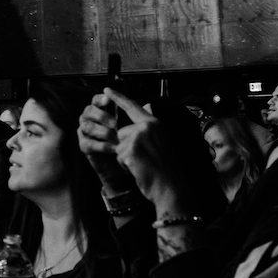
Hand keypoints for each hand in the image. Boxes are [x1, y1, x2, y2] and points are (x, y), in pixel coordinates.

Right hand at [77, 93, 136, 193]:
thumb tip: (149, 104)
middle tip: (115, 124)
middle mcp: (90, 119)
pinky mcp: (84, 146)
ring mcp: (85, 133)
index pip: (96, 100)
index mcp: (100, 111)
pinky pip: (88, 143)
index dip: (100, 99)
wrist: (124, 167)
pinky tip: (113, 149)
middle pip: (88, 110)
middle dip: (101, 115)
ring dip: (103, 132)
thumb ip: (140, 116)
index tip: (109, 99)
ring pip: (87, 126)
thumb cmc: (128, 143)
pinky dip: (102, 146)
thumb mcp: (136, 128)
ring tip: (116, 140)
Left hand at [104, 89, 191, 210]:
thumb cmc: (165, 168)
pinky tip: (139, 169)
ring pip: (118, 145)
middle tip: (144, 159)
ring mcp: (138, 138)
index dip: (118, 97)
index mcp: (154, 123)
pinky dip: (125, 165)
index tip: (106, 88)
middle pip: (121, 133)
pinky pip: (118, 156)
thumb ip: (148, 128)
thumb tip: (142, 109)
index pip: (132, 106)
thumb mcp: (160, 141)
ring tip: (142, 164)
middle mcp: (146, 127)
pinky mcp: (130, 150)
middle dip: (126, 147)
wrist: (171, 188)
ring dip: (126, 157)